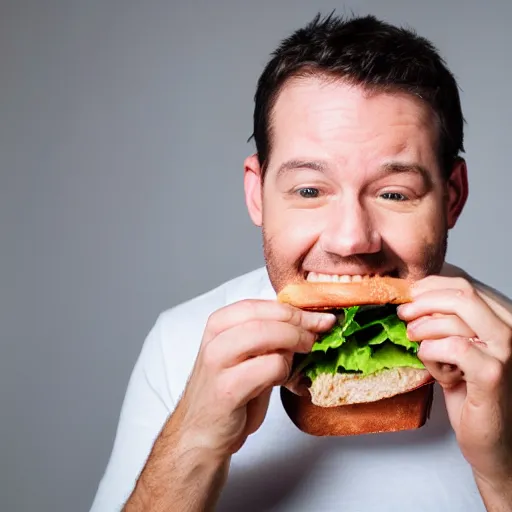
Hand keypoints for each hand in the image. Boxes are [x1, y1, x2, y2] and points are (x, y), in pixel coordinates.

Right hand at [175, 300, 335, 455]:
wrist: (202, 434)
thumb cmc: (229, 393)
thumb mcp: (248, 357)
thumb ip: (270, 339)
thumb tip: (308, 324)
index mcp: (220, 324)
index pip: (260, 305)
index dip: (294, 309)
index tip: (320, 317)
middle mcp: (215, 338)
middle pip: (265, 317)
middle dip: (300, 322)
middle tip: (323, 330)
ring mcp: (218, 362)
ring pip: (266, 334)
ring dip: (295, 341)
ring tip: (307, 351)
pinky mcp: (227, 388)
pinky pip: (269, 367)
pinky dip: (284, 370)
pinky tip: (282, 379)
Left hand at [397, 276, 511, 489]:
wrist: (491, 439)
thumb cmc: (470, 392)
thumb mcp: (456, 348)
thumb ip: (445, 321)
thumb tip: (412, 295)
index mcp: (501, 318)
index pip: (463, 285)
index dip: (429, 286)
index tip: (407, 295)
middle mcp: (510, 329)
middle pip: (459, 295)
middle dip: (421, 302)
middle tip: (403, 314)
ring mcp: (506, 351)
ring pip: (452, 320)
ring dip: (423, 332)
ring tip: (420, 347)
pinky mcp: (493, 374)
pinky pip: (452, 347)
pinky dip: (431, 352)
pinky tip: (432, 366)